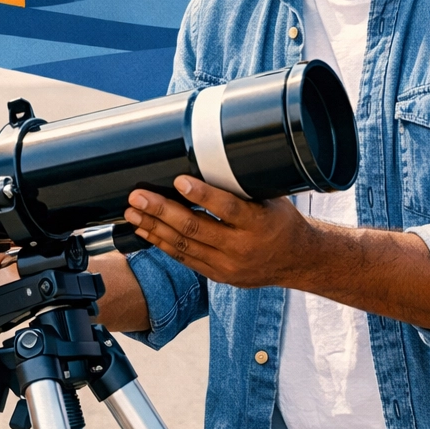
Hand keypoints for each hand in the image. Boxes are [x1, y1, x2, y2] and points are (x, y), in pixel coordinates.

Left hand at [125, 176, 322, 288]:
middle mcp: (242, 247)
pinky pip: (184, 259)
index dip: (202, 195)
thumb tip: (210, 153)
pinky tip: (145, 231)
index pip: (227, 208)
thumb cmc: (280, 220)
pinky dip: (162, 244)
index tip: (178, 181)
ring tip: (133, 212)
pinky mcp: (218, 275)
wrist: (296, 260)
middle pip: (196, 228)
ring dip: (154, 227)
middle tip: (138, 196)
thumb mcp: (271, 198)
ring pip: (184, 246)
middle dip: (162, 211)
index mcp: (259, 223)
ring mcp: (228, 265)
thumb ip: (241, 185)